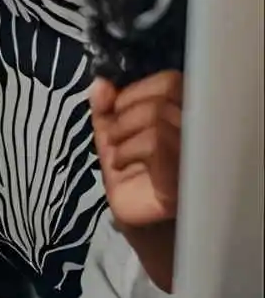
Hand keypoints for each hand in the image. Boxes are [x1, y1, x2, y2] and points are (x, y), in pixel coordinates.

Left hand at [91, 72, 182, 228]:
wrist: (138, 216)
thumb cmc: (131, 173)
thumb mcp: (112, 134)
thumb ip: (106, 108)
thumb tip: (100, 83)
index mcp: (184, 113)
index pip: (170, 81)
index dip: (136, 90)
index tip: (115, 108)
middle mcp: (198, 128)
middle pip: (163, 97)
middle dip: (125, 112)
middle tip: (113, 136)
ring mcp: (197, 151)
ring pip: (158, 118)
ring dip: (123, 133)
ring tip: (117, 154)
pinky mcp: (188, 175)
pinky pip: (157, 143)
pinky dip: (128, 149)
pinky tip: (122, 164)